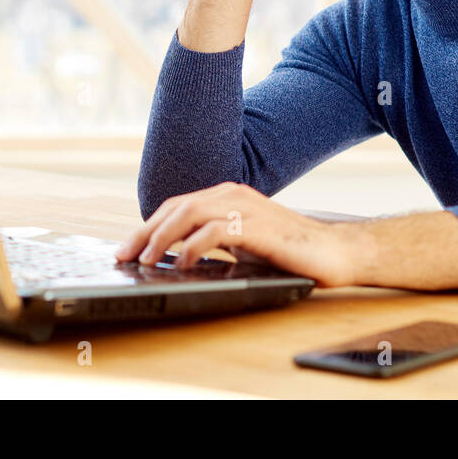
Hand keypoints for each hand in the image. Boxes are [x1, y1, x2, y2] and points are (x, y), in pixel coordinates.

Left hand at [115, 182, 357, 286]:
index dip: (148, 226)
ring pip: (190, 213)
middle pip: (176, 207)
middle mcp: (233, 195)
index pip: (176, 206)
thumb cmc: (289, 252)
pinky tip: (181, 263)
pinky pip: (216, 231)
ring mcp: (246, 208)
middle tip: (124, 256)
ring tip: (145, 260)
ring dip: (162, 237)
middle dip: (145, 232)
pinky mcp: (258, 226)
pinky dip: (193, 246)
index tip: (126, 249)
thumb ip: (213, 243)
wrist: (334, 253)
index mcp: (227, 196)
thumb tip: (174, 257)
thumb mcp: (242, 245)